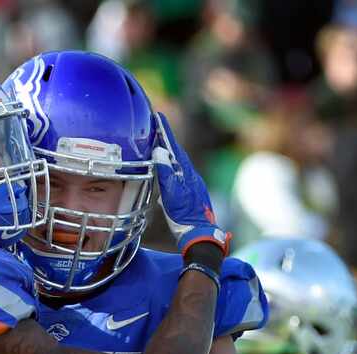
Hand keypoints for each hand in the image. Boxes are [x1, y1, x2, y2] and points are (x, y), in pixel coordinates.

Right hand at [153, 112, 229, 255]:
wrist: (200, 234)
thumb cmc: (185, 217)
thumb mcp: (172, 195)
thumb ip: (166, 173)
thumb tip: (160, 151)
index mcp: (186, 173)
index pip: (174, 147)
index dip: (166, 132)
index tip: (158, 116)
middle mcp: (191, 176)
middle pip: (177, 152)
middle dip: (167, 138)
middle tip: (156, 125)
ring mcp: (192, 184)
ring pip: (178, 162)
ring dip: (169, 151)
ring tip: (159, 142)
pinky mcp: (190, 192)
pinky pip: (179, 172)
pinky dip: (171, 165)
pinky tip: (167, 168)